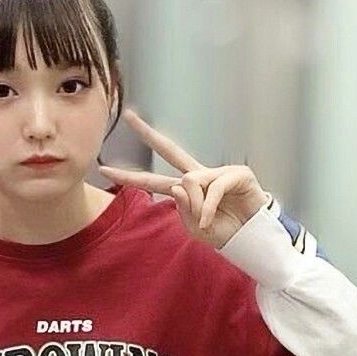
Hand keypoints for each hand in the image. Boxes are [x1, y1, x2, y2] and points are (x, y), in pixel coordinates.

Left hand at [99, 109, 268, 248]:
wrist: (252, 239)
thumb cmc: (225, 232)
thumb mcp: (196, 229)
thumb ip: (183, 210)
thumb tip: (179, 185)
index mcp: (186, 190)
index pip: (153, 181)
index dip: (129, 177)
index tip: (104, 169)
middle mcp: (199, 176)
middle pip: (169, 150)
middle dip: (147, 133)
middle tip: (127, 115)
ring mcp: (217, 172)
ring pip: (190, 181)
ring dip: (196, 206)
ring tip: (206, 222)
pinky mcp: (237, 173)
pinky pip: (212, 188)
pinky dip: (208, 207)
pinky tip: (210, 220)